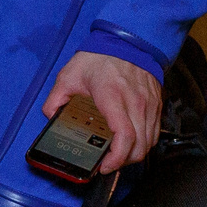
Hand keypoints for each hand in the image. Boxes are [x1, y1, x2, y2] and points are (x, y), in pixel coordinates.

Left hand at [42, 52, 162, 172]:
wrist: (128, 40)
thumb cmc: (100, 57)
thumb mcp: (69, 74)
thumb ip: (56, 98)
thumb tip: (51, 117)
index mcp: (112, 96)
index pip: (124, 136)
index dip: (116, 158)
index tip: (104, 166)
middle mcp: (135, 103)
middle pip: (139, 147)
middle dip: (122, 162)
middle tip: (106, 164)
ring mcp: (149, 105)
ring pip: (148, 143)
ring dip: (133, 155)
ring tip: (116, 156)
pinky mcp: (156, 105)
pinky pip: (154, 133)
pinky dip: (143, 144)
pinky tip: (128, 143)